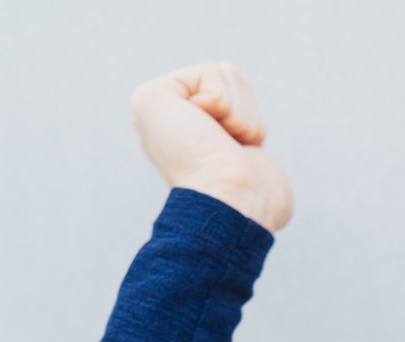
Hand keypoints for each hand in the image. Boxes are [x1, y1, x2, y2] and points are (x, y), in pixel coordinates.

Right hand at [131, 61, 292, 231]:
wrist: (235, 205)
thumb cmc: (251, 195)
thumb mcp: (253, 159)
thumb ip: (245, 139)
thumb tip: (250, 155)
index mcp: (188, 131)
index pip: (236, 89)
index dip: (247, 119)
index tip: (233, 153)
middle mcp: (167, 118)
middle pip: (230, 76)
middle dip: (244, 113)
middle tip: (227, 148)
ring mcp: (155, 107)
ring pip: (225, 74)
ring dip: (238, 115)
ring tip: (219, 145)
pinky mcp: (151, 96)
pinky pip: (214, 75)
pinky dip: (227, 108)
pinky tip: (209, 136)